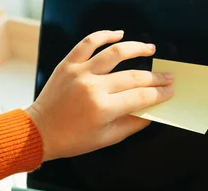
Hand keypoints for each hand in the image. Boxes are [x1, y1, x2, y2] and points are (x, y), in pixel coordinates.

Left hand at [25, 30, 173, 161]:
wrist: (39, 131)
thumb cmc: (72, 139)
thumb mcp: (106, 139)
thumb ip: (131, 124)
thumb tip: (150, 112)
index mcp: (103, 109)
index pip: (141, 97)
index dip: (159, 94)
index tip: (169, 91)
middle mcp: (93, 88)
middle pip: (134, 77)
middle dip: (155, 77)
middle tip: (168, 76)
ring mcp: (80, 73)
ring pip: (115, 53)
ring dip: (137, 49)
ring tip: (150, 49)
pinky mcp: (68, 64)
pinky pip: (87, 43)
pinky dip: (104, 36)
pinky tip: (118, 34)